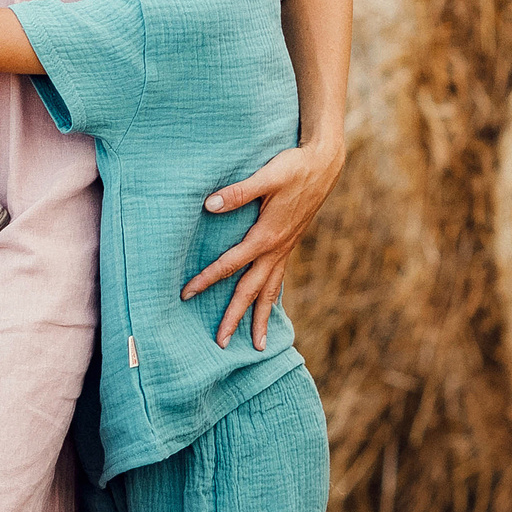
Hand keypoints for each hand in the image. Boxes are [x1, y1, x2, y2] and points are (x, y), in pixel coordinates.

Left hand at [180, 135, 346, 350]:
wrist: (324, 166)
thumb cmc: (294, 168)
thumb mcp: (267, 176)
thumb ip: (237, 193)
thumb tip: (208, 205)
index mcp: (267, 236)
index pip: (231, 264)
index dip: (207, 279)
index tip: (187, 294)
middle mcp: (276, 250)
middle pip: (252, 291)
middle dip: (236, 318)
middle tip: (221, 344)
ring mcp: (285, 250)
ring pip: (270, 292)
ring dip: (261, 319)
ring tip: (258, 346)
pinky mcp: (289, 246)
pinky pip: (278, 280)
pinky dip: (271, 299)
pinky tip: (267, 308)